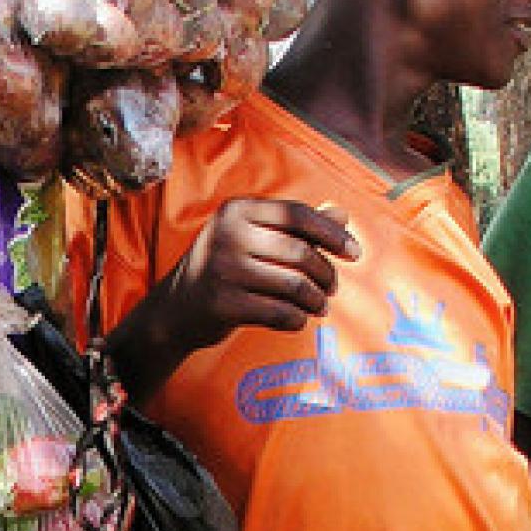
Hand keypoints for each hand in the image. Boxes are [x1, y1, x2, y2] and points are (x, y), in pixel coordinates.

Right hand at [107, 197, 357, 398]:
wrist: (175, 309)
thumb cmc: (225, 269)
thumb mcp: (253, 239)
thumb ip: (295, 227)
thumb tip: (343, 214)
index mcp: (236, 211)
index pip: (297, 214)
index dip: (331, 234)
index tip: (355, 254)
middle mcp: (227, 235)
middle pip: (300, 252)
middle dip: (326, 274)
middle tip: (333, 289)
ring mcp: (222, 270)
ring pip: (293, 285)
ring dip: (316, 301)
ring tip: (320, 307)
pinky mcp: (222, 304)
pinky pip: (279, 313)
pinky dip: (296, 319)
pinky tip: (297, 320)